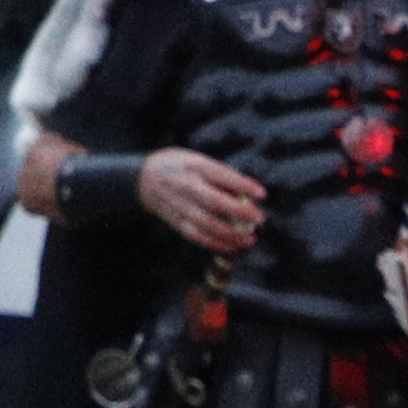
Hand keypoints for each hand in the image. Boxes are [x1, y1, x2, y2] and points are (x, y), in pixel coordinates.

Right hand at [133, 149, 265, 254]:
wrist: (144, 177)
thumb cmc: (181, 167)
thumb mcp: (199, 161)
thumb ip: (221, 176)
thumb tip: (249, 194)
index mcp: (195, 167)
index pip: (222, 176)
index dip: (243, 185)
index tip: (262, 194)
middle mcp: (186, 186)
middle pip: (214, 202)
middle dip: (240, 213)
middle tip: (260, 220)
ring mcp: (179, 205)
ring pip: (206, 223)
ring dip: (230, 234)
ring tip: (249, 239)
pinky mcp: (175, 221)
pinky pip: (196, 235)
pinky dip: (215, 243)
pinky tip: (231, 246)